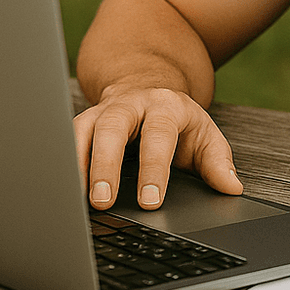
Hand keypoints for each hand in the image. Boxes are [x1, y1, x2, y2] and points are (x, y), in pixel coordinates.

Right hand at [73, 86, 242, 209]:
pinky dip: (59, 164)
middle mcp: (129, 105)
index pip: (158, 136)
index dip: (154, 169)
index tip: (151, 201)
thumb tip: (232, 187)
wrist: (149, 88)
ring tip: (73, 200)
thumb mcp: (205, 135)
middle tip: (103, 202)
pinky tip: (57, 190)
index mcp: (164, 107)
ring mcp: (101, 112)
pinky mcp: (80, 124)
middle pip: (113, 128)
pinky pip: (64, 140)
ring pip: (80, 131)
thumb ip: (218, 162)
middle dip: (106, 165)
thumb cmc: (177, 121)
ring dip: (75, 165)